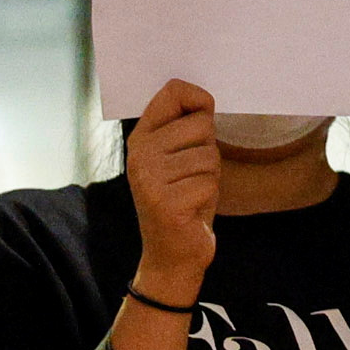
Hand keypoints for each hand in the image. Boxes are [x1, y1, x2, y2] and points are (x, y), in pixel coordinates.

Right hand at [122, 79, 222, 296]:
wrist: (172, 257)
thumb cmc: (184, 202)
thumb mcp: (183, 157)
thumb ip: (187, 127)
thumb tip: (203, 101)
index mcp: (141, 138)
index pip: (173, 92)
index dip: (199, 100)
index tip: (202, 115)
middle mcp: (139, 155)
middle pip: (200, 124)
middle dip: (208, 151)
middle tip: (193, 176)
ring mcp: (149, 179)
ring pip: (208, 156)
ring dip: (210, 177)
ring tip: (191, 193)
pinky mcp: (165, 202)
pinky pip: (209, 182)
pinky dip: (208, 198)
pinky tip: (192, 210)